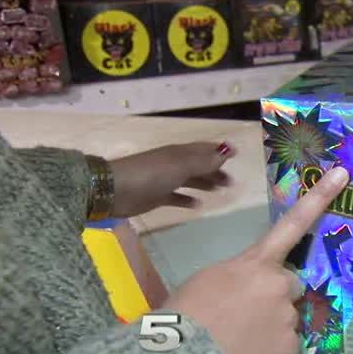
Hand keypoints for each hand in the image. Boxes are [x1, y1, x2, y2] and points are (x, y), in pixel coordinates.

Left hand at [108, 142, 236, 217]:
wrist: (116, 190)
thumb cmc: (151, 174)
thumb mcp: (181, 165)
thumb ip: (205, 160)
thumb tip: (228, 150)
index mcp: (180, 153)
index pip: (204, 149)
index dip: (219, 150)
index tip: (236, 153)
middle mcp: (174, 164)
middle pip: (199, 165)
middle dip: (215, 170)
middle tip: (232, 182)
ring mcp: (164, 180)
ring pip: (190, 180)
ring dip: (205, 183)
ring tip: (219, 190)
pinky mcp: (157, 196)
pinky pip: (177, 197)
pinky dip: (187, 199)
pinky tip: (197, 205)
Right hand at [160, 166, 348, 353]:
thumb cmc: (185, 314)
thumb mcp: (209, 278)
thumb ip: (240, 273)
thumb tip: (250, 286)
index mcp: (256, 263)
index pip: (292, 224)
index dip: (320, 197)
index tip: (342, 174)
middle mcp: (280, 284)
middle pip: (290, 284)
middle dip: (275, 294)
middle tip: (245, 312)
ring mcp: (289, 315)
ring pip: (288, 315)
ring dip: (271, 322)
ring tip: (240, 337)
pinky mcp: (292, 345)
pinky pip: (287, 341)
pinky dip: (272, 347)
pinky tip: (249, 352)